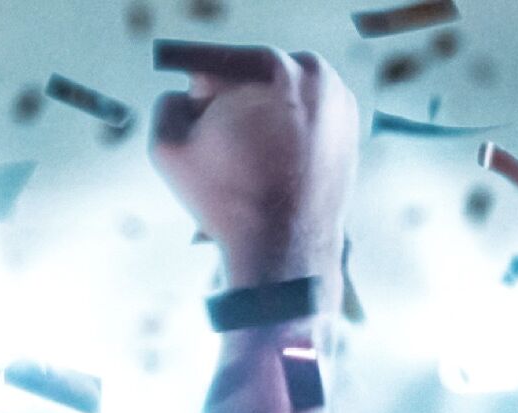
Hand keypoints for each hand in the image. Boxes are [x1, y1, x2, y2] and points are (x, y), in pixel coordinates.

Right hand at [150, 45, 356, 283]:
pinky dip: (285, 137)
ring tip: (243, 162)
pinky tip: (267, 168)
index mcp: (273, 67)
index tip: (185, 90)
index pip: (222, 60)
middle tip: (214, 135)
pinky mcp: (349, 130)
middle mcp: (315, 74)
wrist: (285, 247)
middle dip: (229, 101)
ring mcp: (339, 101)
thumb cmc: (229, 199)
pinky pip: (305, 121)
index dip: (196, 79)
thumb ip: (167, 104)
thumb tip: (183, 98)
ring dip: (258, 120)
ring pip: (282, 100)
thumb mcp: (169, 147)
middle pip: (255, 77)